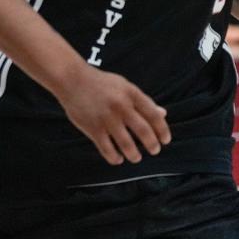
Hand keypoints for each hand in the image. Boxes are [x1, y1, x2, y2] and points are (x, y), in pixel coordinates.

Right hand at [55, 62, 170, 165]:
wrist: (73, 80)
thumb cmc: (102, 83)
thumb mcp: (125, 86)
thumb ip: (143, 101)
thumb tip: (162, 113)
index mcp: (132, 94)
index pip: (153, 114)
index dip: (162, 129)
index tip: (166, 140)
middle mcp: (122, 106)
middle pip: (143, 130)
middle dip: (152, 144)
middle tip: (155, 151)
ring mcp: (107, 118)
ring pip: (126, 143)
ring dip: (134, 154)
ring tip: (137, 158)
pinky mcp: (93, 128)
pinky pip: (107, 149)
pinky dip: (114, 157)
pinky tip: (118, 159)